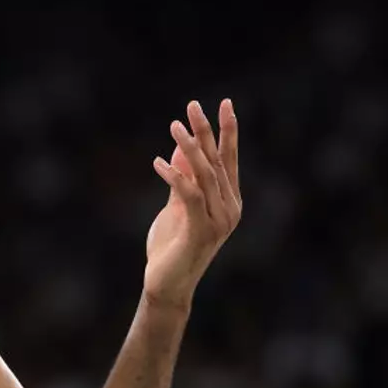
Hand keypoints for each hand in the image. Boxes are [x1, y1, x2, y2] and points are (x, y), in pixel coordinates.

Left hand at [144, 99, 241, 309]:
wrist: (166, 284)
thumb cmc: (172, 246)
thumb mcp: (176, 206)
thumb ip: (182, 180)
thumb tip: (180, 149)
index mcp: (228, 200)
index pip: (229, 159)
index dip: (227, 131)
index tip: (223, 104)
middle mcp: (230, 208)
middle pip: (218, 161)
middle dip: (205, 131)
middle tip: (193, 105)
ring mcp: (219, 221)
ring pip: (205, 175)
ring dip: (188, 148)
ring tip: (173, 126)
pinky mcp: (201, 232)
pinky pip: (189, 196)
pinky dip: (175, 177)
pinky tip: (157, 162)